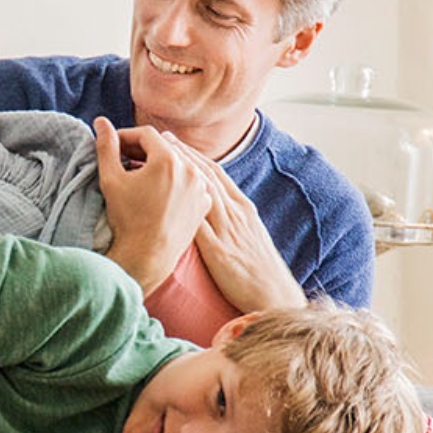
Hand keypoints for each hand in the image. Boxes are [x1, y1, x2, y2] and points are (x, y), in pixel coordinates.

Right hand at [92, 117, 208, 291]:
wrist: (147, 257)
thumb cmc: (127, 219)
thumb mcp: (111, 179)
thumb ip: (107, 146)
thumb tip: (101, 122)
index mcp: (169, 159)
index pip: (146, 134)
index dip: (126, 137)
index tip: (114, 147)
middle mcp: (190, 169)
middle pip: (165, 147)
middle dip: (143, 150)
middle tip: (124, 160)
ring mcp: (201, 187)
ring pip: (179, 164)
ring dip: (159, 164)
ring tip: (140, 176)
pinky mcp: (205, 203)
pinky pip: (190, 182)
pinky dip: (175, 181)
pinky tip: (158, 191)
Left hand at [174, 135, 306, 311]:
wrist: (274, 295)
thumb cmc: (260, 270)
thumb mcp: (251, 235)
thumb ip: (233, 219)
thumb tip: (213, 206)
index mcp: (244, 208)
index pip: (216, 173)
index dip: (194, 155)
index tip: (174, 142)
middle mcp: (236, 214)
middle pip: (206, 176)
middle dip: (183, 154)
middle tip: (162, 137)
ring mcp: (228, 231)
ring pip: (202, 193)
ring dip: (180, 173)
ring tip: (158, 157)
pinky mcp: (219, 251)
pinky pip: (198, 225)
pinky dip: (180, 207)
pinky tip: (162, 197)